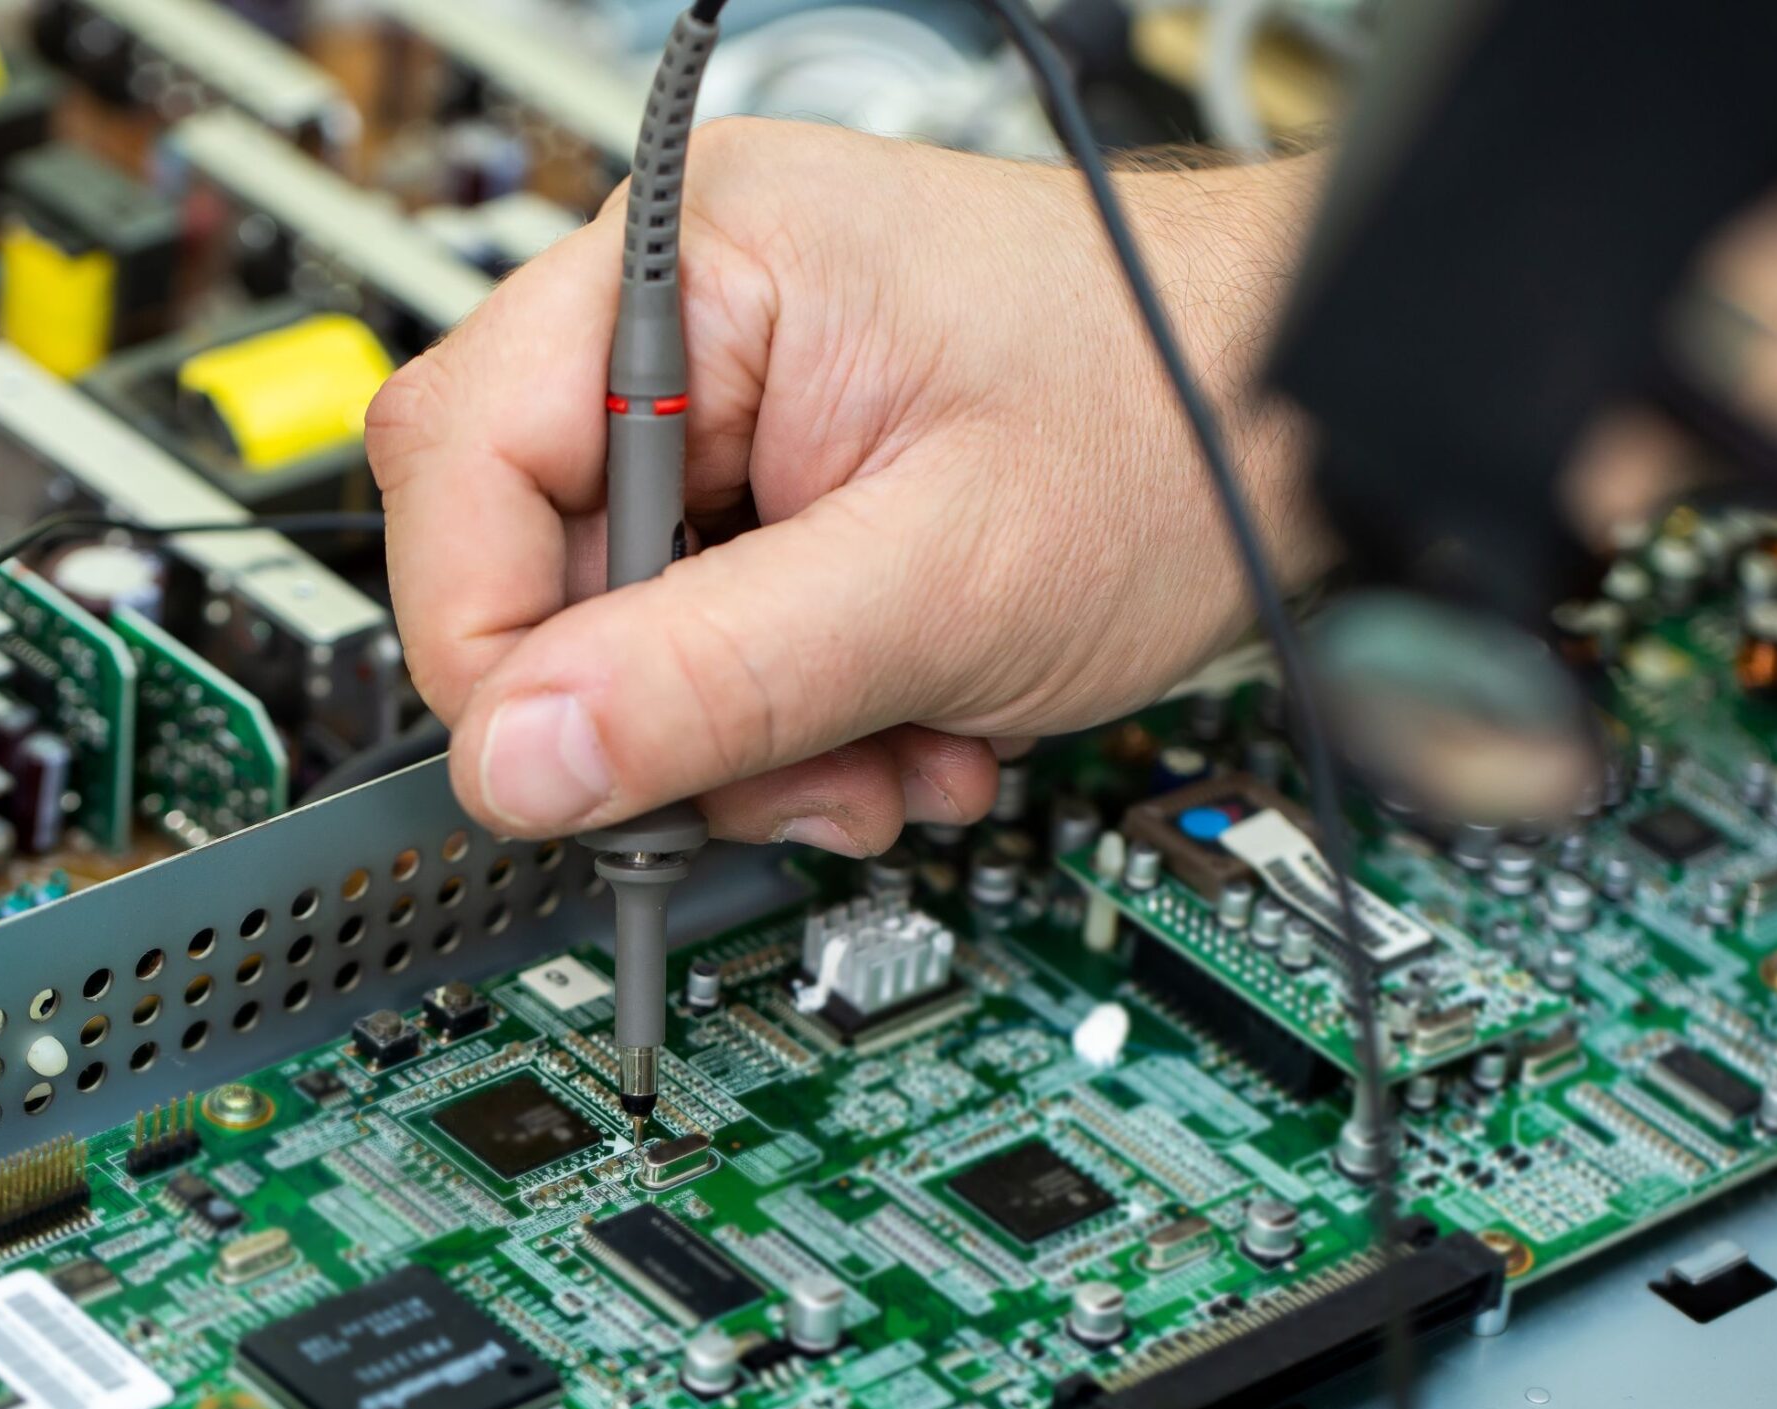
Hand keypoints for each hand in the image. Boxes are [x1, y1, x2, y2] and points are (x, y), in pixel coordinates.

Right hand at [367, 118, 1323, 853]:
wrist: (1311, 413)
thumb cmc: (1176, 421)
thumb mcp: (938, 586)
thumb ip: (712, 679)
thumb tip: (519, 761)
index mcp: (700, 261)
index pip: (465, 462)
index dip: (495, 647)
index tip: (575, 773)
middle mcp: (692, 309)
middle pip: (538, 554)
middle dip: (665, 710)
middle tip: (788, 778)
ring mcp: (737, 390)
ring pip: (629, 619)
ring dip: (751, 735)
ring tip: (895, 753)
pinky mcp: (785, 466)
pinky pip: (713, 623)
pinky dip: (801, 711)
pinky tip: (912, 719)